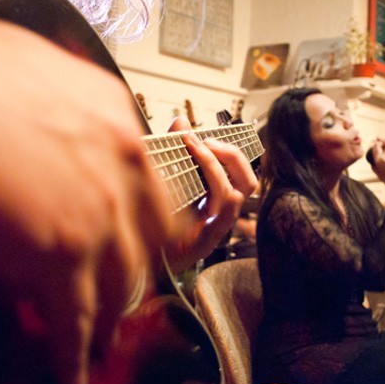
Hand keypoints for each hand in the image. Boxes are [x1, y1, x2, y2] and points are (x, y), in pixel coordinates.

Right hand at [0, 0, 167, 383]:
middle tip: (116, 295)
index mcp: (116, 120)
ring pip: (124, 283)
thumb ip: (65, 120)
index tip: (122, 245)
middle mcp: (123, 163)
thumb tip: (54, 145)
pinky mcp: (62, 253)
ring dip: (108, 317)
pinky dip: (72, 351)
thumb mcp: (35, 78)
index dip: (132, 224)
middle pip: (150, 239)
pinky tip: (68, 369)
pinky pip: (76, 318)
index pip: (146, 188)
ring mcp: (99, 209)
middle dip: (132, 272)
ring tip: (95, 340)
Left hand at [161, 117, 257, 272]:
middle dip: (230, 155)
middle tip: (204, 141)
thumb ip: (175, 152)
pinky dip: (212, 188)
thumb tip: (180, 121)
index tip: (200, 135)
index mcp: (217, 200)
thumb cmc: (151, 223)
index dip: (228, 151)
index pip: (241, 173)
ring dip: (216, 168)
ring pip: (236, 194)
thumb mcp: (164, 182)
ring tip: (196, 151)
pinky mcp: (206, 242)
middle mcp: (222, 215)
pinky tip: (192, 174)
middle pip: (249, 181)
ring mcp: (216, 229)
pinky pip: (222, 215)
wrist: (135, 262)